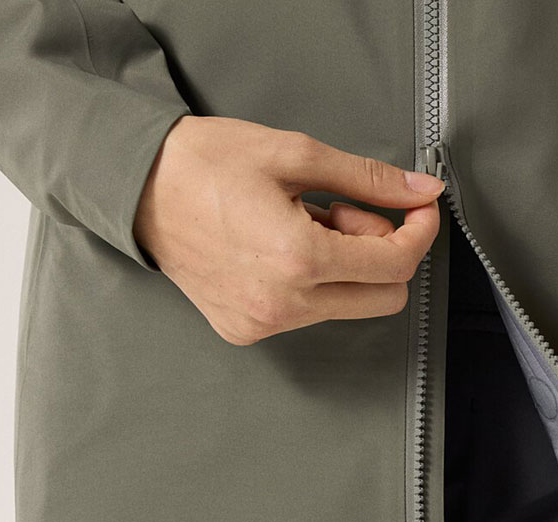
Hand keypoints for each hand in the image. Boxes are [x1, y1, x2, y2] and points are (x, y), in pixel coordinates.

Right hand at [132, 115, 445, 343]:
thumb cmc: (205, 164)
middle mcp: (284, 304)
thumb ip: (367, 179)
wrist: (137, 187)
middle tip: (345, 213)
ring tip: (303, 225)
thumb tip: (421, 192)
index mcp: (298, 259)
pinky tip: (281, 249)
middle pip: (384, 299)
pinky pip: (309, 315)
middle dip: (380, 253)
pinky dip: (312, 283)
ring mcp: (264, 324)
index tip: (418, 210)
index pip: (396, 266)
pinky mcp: (247, 330)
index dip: (419, 233)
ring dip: (344, 267)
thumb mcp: (295, 154)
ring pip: (347, 307)